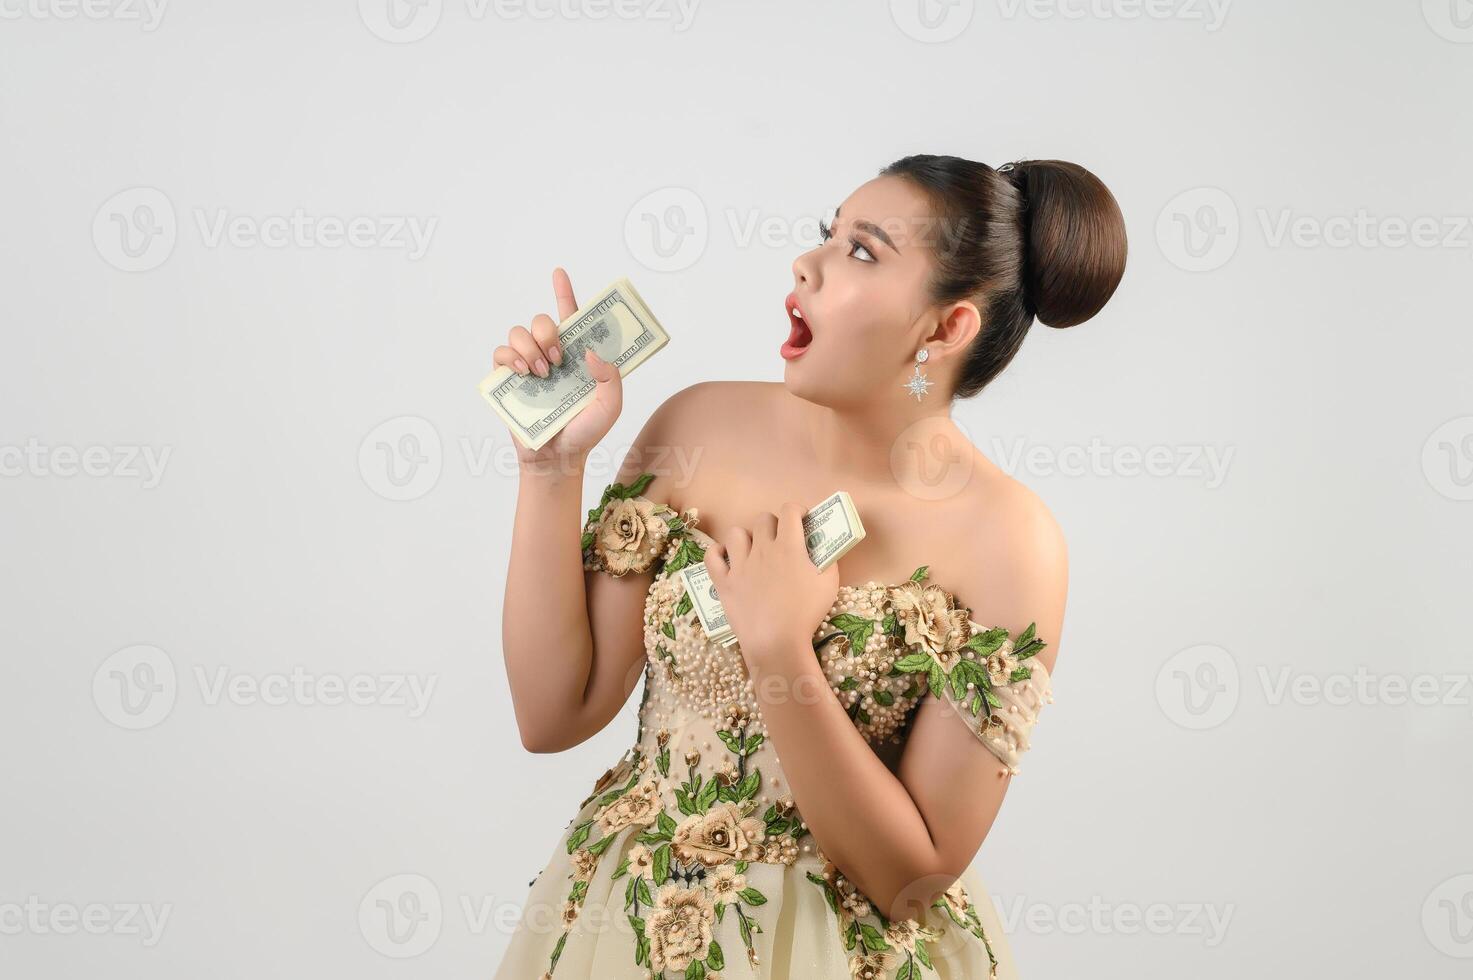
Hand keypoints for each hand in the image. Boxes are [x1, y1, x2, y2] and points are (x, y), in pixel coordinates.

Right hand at [491, 267, 622, 473]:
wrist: (557, 457)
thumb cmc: (585, 432)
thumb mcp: (610, 406)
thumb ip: (611, 379)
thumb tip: (590, 352)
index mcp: (576, 355)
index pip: (571, 317)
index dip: (564, 293)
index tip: (559, 273)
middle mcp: (550, 355)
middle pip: (542, 320)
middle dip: (548, 332)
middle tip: (557, 359)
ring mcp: (527, 365)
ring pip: (518, 332)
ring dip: (529, 347)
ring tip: (542, 374)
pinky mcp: (507, 379)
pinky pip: (499, 353)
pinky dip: (509, 358)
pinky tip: (522, 374)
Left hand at [703, 502, 840, 663]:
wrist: (776, 642)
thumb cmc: (806, 614)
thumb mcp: (829, 584)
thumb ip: (827, 560)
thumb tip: (822, 548)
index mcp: (788, 546)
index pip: (789, 510)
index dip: (797, 510)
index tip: (801, 520)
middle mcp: (762, 549)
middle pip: (763, 519)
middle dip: (774, 525)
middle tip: (780, 541)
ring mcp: (739, 565)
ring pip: (736, 533)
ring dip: (746, 537)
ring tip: (753, 551)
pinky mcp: (723, 582)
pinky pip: (711, 556)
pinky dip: (718, 553)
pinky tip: (727, 558)